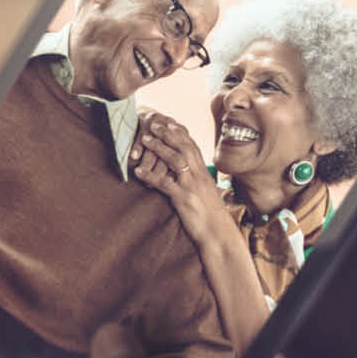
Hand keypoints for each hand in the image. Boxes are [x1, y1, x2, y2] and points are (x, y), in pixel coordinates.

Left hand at [130, 113, 217, 233]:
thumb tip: (183, 175)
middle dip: (168, 134)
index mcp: (204, 173)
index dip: (180, 133)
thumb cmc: (210, 216)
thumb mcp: (205, 194)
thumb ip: (195, 182)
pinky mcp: (183, 199)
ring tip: (144, 139)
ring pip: (176, 160)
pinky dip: (150, 175)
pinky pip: (165, 183)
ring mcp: (192, 186)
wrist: (218, 234)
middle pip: (184, 147)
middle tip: (153, 124)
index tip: (169, 123)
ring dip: (159, 148)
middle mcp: (199, 176)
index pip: (192, 146)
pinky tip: (138, 172)